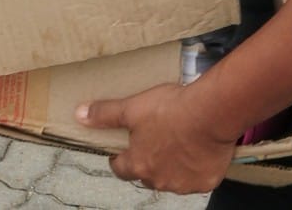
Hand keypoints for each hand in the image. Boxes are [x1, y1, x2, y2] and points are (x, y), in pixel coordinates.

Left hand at [76, 83, 236, 193]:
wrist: (211, 112)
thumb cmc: (172, 109)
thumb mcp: (132, 107)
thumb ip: (106, 114)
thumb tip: (80, 115)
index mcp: (139, 164)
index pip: (121, 168)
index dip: (121, 157)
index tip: (125, 147)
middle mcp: (159, 180)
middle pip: (147, 174)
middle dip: (149, 160)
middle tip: (158, 137)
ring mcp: (184, 184)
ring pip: (173, 178)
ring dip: (173, 165)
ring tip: (180, 140)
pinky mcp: (206, 182)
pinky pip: (197, 178)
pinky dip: (197, 167)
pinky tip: (199, 148)